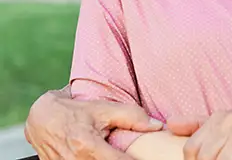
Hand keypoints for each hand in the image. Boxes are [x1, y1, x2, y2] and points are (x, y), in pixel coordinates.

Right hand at [24, 87, 163, 159]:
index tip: (152, 158)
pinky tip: (107, 155)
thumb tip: (157, 126)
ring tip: (125, 155)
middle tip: (138, 155)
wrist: (42, 120)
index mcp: (87, 147)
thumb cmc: (75, 112)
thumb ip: (132, 116)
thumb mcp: (103, 109)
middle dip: (126, 159)